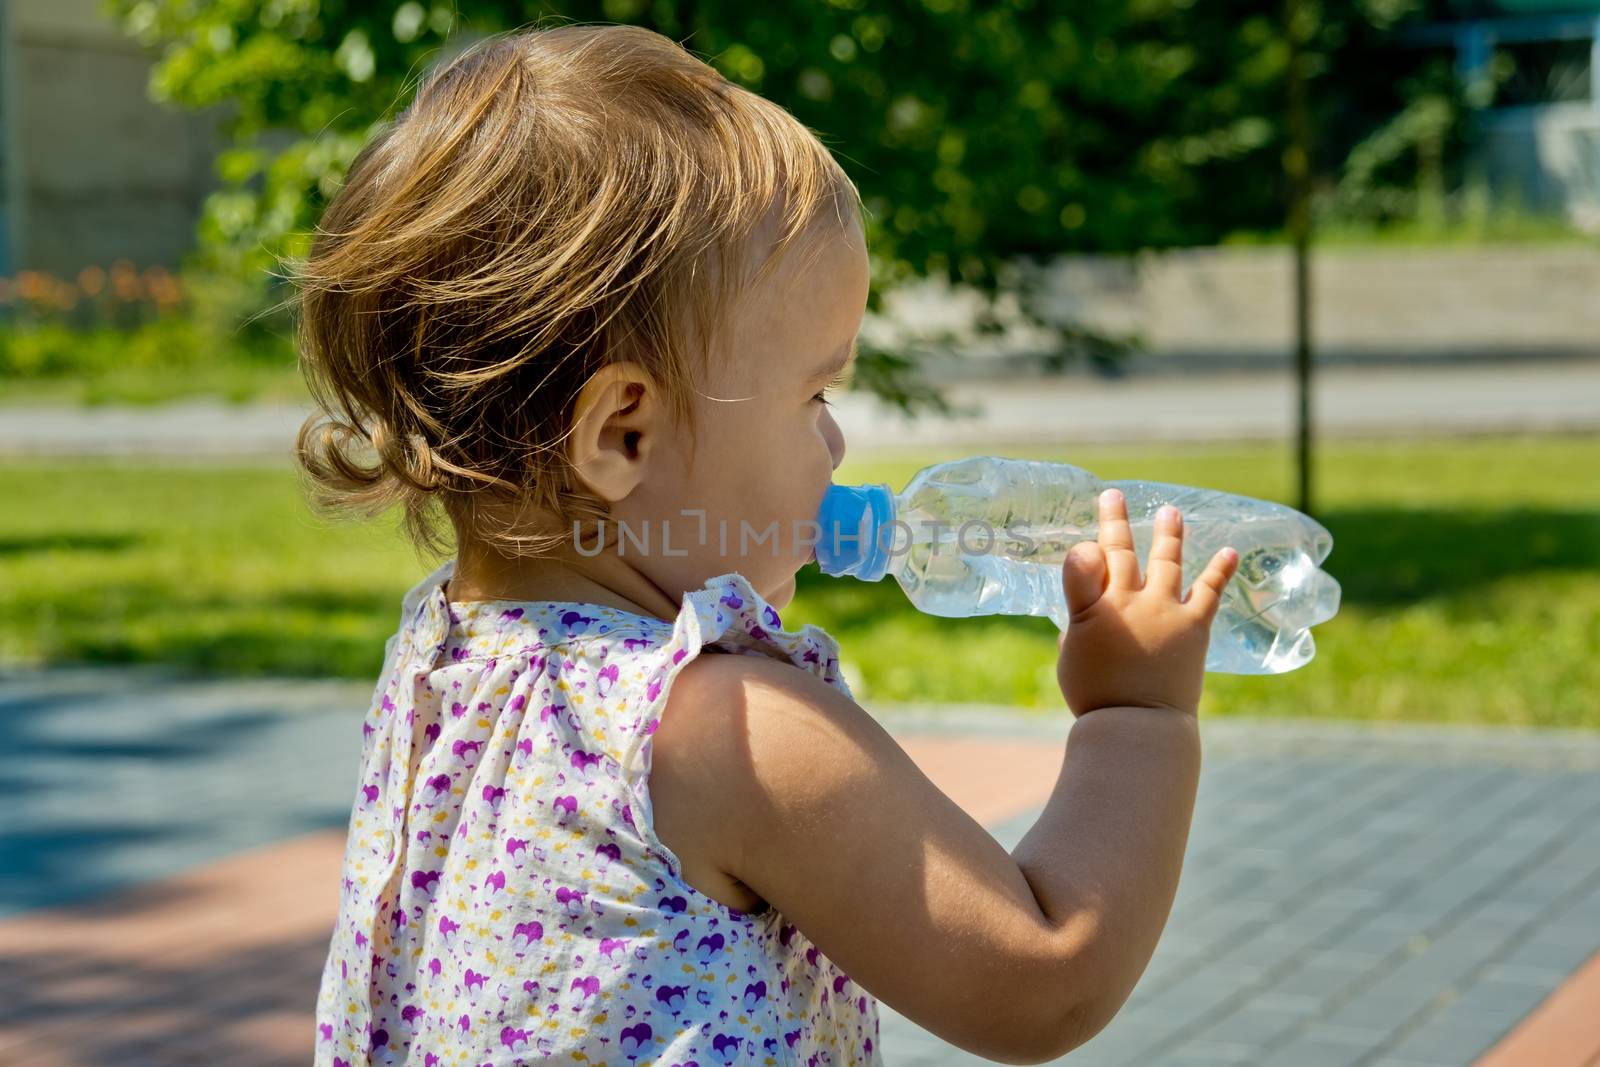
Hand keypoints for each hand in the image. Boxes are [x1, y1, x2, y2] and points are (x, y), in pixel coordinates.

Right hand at [1056, 488, 1239, 717]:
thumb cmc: (1096, 693)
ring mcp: (1164, 611)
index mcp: (1094, 608)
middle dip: (1117, 522)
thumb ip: (1078, 612)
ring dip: (1169, 535)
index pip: (1088, 561)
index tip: (1093, 514)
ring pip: (1166, 562)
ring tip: (1171, 513)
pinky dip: (1219, 571)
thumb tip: (1089, 601)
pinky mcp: (1194, 626)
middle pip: (1122, 552)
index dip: (1091, 536)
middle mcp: (1129, 600)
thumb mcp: (1072, 650)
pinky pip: (1208, 591)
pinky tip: (1230, 552)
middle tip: (1115, 496)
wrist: (1137, 724)